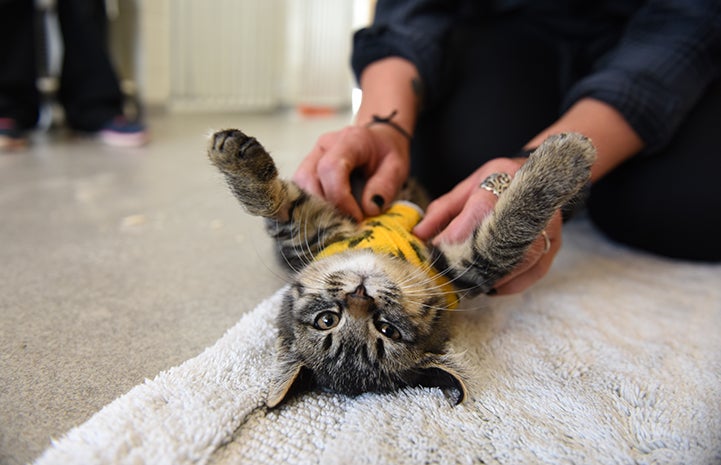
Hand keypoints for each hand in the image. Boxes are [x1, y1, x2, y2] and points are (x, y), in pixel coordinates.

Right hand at [293, 124, 409, 220]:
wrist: (379, 143)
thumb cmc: (387, 154)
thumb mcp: (397, 168)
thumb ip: (385, 186)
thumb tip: (368, 208)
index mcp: (349, 140)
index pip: (331, 167)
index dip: (340, 197)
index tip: (356, 218)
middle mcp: (325, 145)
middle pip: (309, 178)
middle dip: (325, 207)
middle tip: (346, 224)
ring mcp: (313, 156)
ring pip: (300, 185)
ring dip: (315, 209)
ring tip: (337, 222)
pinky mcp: (308, 169)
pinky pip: (300, 190)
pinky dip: (311, 207)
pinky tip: (328, 217)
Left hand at [414, 157, 561, 294]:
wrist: (541, 176)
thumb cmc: (499, 182)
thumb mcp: (467, 187)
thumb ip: (442, 211)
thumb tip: (419, 234)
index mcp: (503, 182)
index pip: (476, 216)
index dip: (453, 239)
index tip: (435, 253)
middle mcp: (530, 204)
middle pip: (499, 243)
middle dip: (470, 264)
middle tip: (449, 276)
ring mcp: (547, 226)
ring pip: (519, 262)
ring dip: (490, 278)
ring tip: (468, 284)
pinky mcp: (555, 243)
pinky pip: (534, 272)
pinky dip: (510, 284)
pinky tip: (491, 287)